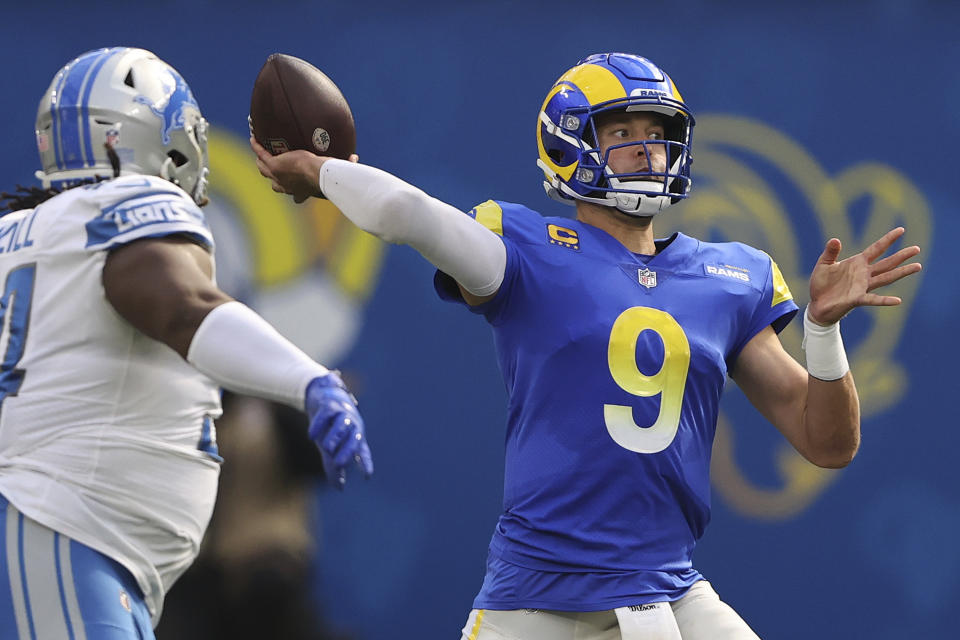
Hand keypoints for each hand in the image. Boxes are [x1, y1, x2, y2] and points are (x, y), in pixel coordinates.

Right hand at [250, 136, 358, 203]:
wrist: (319, 174)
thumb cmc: (330, 177)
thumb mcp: (336, 173)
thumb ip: (344, 166)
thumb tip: (355, 158)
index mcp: (302, 192)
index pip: (296, 195)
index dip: (295, 194)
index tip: (297, 194)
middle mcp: (288, 187)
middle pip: (275, 185)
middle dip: (272, 178)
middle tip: (270, 169)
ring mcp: (278, 176)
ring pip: (263, 169)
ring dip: (260, 162)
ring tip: (259, 154)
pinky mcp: (274, 165)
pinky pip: (261, 154)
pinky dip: (257, 147)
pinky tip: (254, 138)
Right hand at [305, 371, 372, 488]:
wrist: (322, 397)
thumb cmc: (330, 427)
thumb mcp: (331, 447)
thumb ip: (334, 467)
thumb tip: (339, 487)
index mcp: (355, 436)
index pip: (363, 451)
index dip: (365, 463)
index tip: (367, 475)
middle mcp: (352, 425)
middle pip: (355, 437)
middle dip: (348, 450)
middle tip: (339, 464)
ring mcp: (342, 413)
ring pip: (343, 424)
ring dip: (336, 437)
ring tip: (327, 448)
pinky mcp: (329, 404)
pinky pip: (326, 414)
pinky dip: (319, 425)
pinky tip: (312, 436)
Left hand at [808, 227, 921, 324]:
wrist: (816, 304)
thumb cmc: (821, 284)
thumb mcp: (823, 265)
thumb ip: (830, 252)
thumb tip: (835, 239)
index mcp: (857, 263)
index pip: (876, 249)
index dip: (888, 239)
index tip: (901, 230)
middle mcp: (863, 274)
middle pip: (887, 263)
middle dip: (901, 256)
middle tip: (917, 249)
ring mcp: (862, 287)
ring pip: (886, 278)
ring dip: (901, 272)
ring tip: (917, 266)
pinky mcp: (857, 299)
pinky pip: (873, 299)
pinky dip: (885, 300)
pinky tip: (897, 300)